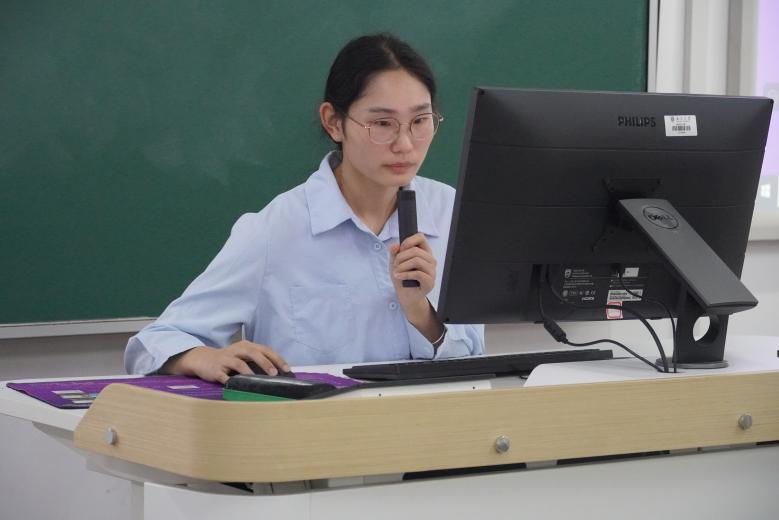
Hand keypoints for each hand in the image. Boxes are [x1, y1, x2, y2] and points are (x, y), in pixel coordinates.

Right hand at [163, 340, 289, 384]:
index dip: (277, 359)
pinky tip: (237, 387)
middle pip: (254, 353)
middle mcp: (237, 350)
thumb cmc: (228, 360)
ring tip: (259, 381)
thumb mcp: (243, 356)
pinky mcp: (216, 369)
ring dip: (250, 372)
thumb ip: (257, 361)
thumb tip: (277, 373)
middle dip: (266, 363)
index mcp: (246, 346)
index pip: (265, 350)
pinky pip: (224, 375)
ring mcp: (226, 359)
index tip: (287, 369)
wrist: (202, 359)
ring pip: (239, 363)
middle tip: (275, 374)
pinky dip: (230, 381)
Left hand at [389, 232, 436, 317]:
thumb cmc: (402, 277)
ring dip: (402, 266)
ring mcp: (432, 271)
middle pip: (415, 250)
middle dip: (401, 257)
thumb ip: (394, 253)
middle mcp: (430, 260)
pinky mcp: (430, 282)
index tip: (400, 249)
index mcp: (424, 252)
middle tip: (395, 265)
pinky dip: (405, 274)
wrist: (405, 296)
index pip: (421, 237)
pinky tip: (398, 276)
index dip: (408, 241)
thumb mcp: (395, 262)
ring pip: (417, 260)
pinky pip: (418, 273)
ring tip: (396, 272)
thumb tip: (395, 245)